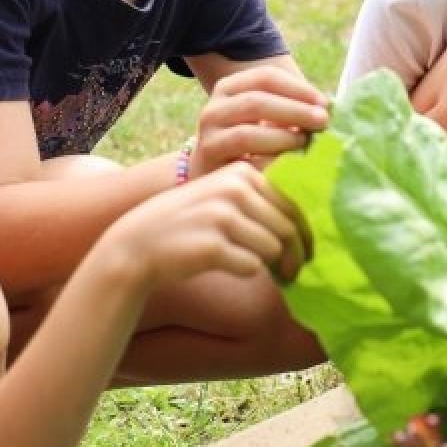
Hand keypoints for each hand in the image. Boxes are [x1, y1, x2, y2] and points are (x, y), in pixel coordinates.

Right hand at [120, 162, 310, 285]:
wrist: (138, 243)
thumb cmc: (190, 224)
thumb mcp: (222, 196)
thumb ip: (260, 201)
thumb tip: (309, 230)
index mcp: (242, 172)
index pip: (292, 204)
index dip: (305, 233)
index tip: (308, 252)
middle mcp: (234, 189)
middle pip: (286, 228)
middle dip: (296, 256)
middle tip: (294, 274)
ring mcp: (223, 216)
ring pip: (272, 249)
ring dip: (272, 267)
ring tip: (263, 272)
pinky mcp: (213, 246)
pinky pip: (251, 266)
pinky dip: (245, 271)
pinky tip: (227, 267)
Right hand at [190, 65, 328, 176]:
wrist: (217, 176)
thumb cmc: (254, 144)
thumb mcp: (271, 119)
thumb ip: (294, 109)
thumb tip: (327, 107)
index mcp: (231, 87)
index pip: (266, 77)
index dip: (298, 88)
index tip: (324, 102)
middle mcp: (214, 107)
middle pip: (257, 101)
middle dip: (295, 111)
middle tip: (323, 122)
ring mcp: (208, 136)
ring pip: (247, 133)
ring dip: (283, 138)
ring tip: (305, 143)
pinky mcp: (210, 163)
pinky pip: (240, 163)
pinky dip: (267, 161)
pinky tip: (288, 164)